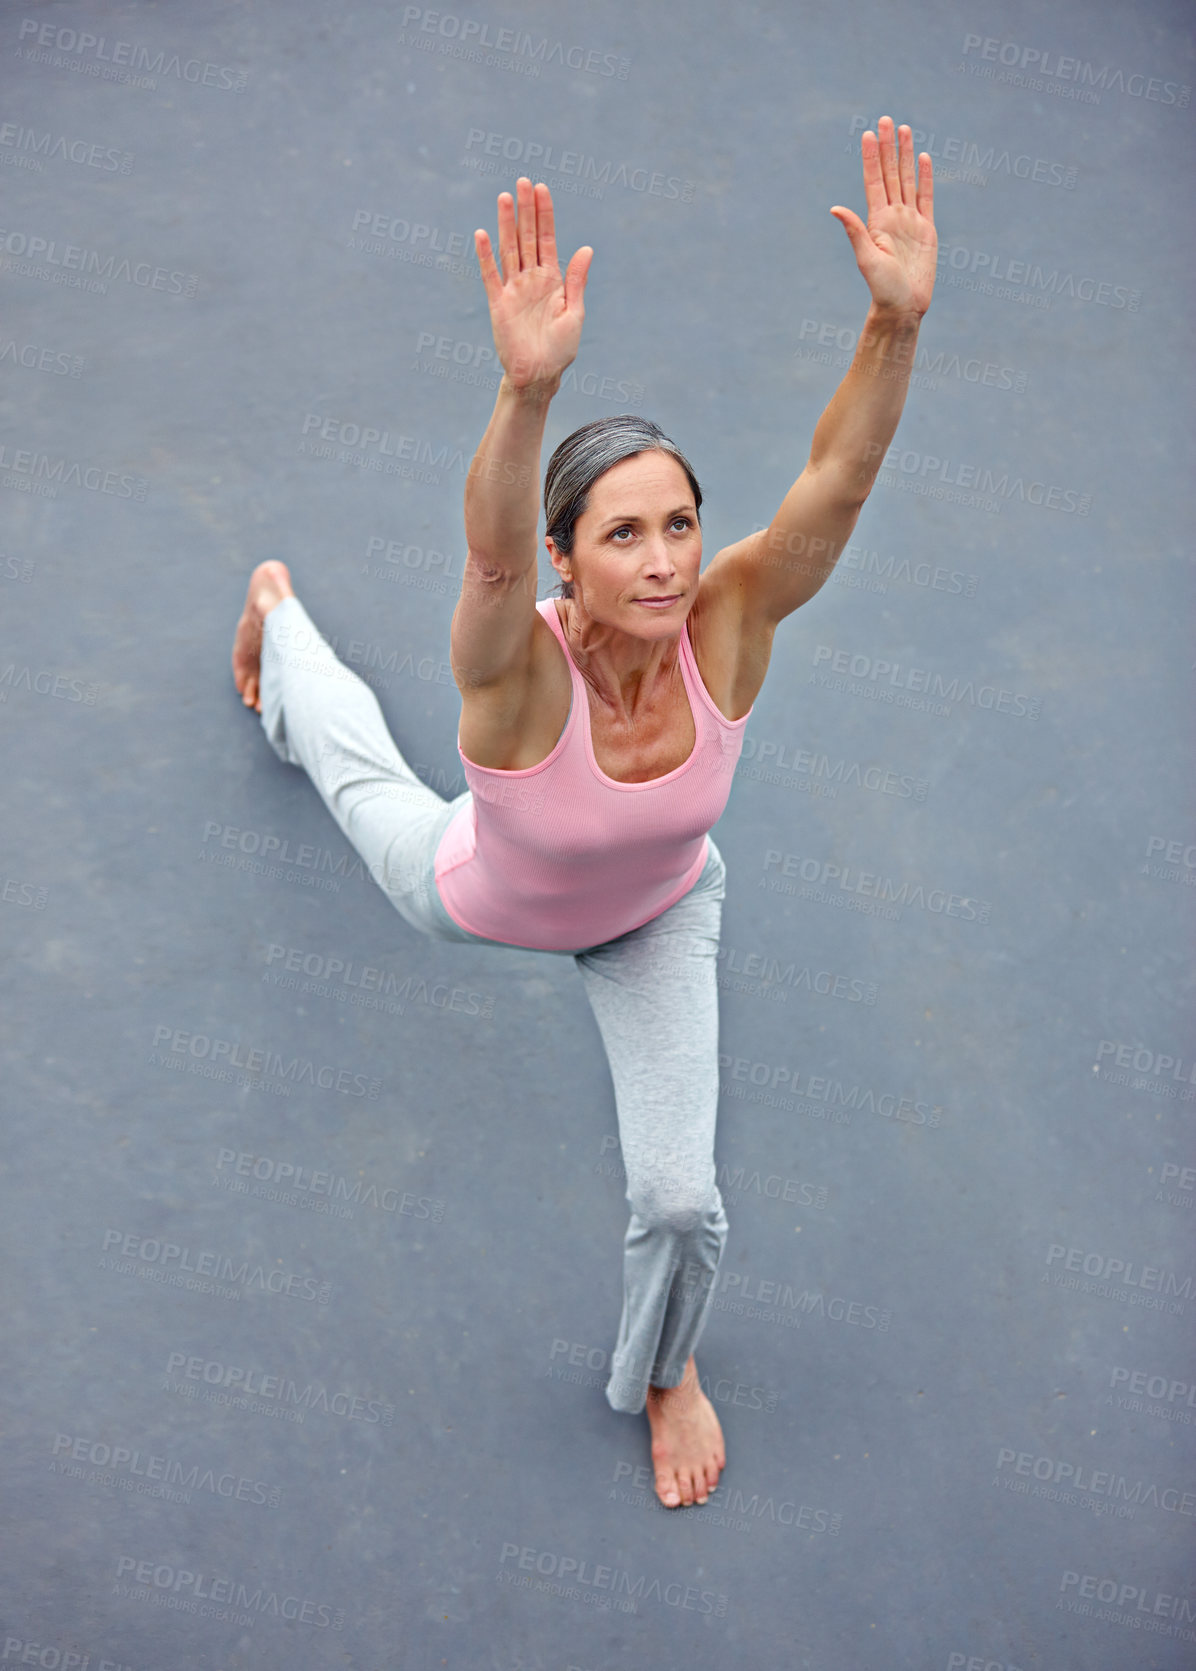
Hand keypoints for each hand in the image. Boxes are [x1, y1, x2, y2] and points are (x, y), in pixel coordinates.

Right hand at [474, 178, 592, 388]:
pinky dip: (485, 256)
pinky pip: (491, 276)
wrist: (540, 375)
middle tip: (522, 181)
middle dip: (526, 210)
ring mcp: (514, 290)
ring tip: (505, 197)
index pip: (547, 239)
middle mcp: (531, 280)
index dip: (545, 214)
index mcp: (552, 280)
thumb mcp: (575, 313)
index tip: (542, 188)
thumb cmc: (561, 349)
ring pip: (509, 249)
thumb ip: (577, 281)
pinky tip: (482, 234)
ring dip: (507, 224)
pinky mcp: (499, 304)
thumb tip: (586, 249)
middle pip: (527, 237)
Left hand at [830, 116, 935, 316]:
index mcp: (876, 221)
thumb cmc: (882, 288)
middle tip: (885, 119)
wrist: (903, 306)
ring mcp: (910, 221)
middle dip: (888, 147)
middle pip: (890, 174)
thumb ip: (854, 231)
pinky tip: (922, 158)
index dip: (871, 157)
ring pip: (907, 180)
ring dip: (905, 155)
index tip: (867, 134)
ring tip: (903, 130)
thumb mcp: (867, 259)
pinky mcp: (927, 229)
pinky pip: (927, 197)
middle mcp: (892, 216)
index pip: (873, 181)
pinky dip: (925, 177)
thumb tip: (834, 208)